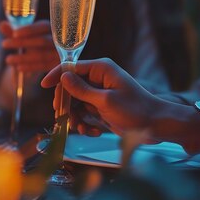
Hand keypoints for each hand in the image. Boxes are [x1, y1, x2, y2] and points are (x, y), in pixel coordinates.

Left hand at [0, 20, 59, 72]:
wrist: (43, 60)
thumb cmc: (32, 43)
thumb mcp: (23, 37)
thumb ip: (14, 31)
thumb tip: (2, 25)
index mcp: (52, 28)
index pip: (42, 27)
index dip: (29, 30)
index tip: (14, 33)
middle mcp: (59, 40)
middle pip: (41, 41)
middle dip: (22, 42)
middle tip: (4, 44)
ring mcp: (60, 54)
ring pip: (41, 56)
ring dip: (23, 58)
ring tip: (8, 59)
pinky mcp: (58, 67)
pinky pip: (43, 67)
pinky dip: (30, 67)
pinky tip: (18, 67)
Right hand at [41, 58, 199, 148]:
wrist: (156, 125)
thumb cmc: (136, 110)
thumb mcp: (106, 101)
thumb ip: (82, 90)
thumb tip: (63, 77)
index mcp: (101, 69)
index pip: (71, 67)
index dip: (56, 76)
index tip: (43, 86)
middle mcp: (98, 77)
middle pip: (69, 86)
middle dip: (66, 104)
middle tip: (62, 117)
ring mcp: (99, 92)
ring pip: (74, 102)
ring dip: (75, 117)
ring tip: (82, 129)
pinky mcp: (100, 106)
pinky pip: (83, 112)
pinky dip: (85, 123)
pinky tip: (93, 132)